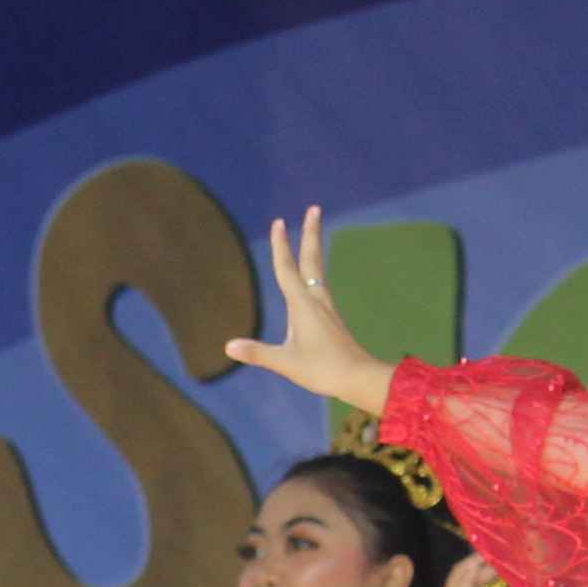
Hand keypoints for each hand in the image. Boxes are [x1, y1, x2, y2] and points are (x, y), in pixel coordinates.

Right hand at [218, 208, 393, 417]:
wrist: (359, 377)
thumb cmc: (323, 370)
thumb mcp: (286, 363)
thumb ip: (257, 353)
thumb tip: (229, 347)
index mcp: (303, 305)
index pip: (287, 269)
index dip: (280, 246)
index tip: (279, 223)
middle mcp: (317, 300)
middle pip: (312, 259)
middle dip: (310, 233)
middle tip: (314, 209)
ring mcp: (326, 307)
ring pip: (318, 270)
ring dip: (313, 248)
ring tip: (312, 233)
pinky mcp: (331, 317)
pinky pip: (320, 284)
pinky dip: (314, 270)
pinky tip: (313, 277)